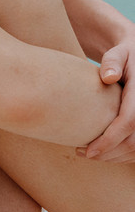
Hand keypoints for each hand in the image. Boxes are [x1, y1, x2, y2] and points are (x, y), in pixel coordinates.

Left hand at [78, 40, 134, 161]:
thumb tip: (108, 78)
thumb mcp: (118, 53)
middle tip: (82, 154)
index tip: (88, 151)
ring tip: (88, 154)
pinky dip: (121, 155)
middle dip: (107, 153)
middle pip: (133, 142)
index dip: (109, 140)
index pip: (128, 122)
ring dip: (113, 157)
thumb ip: (112, 62)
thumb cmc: (125, 56)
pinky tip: (103, 152)